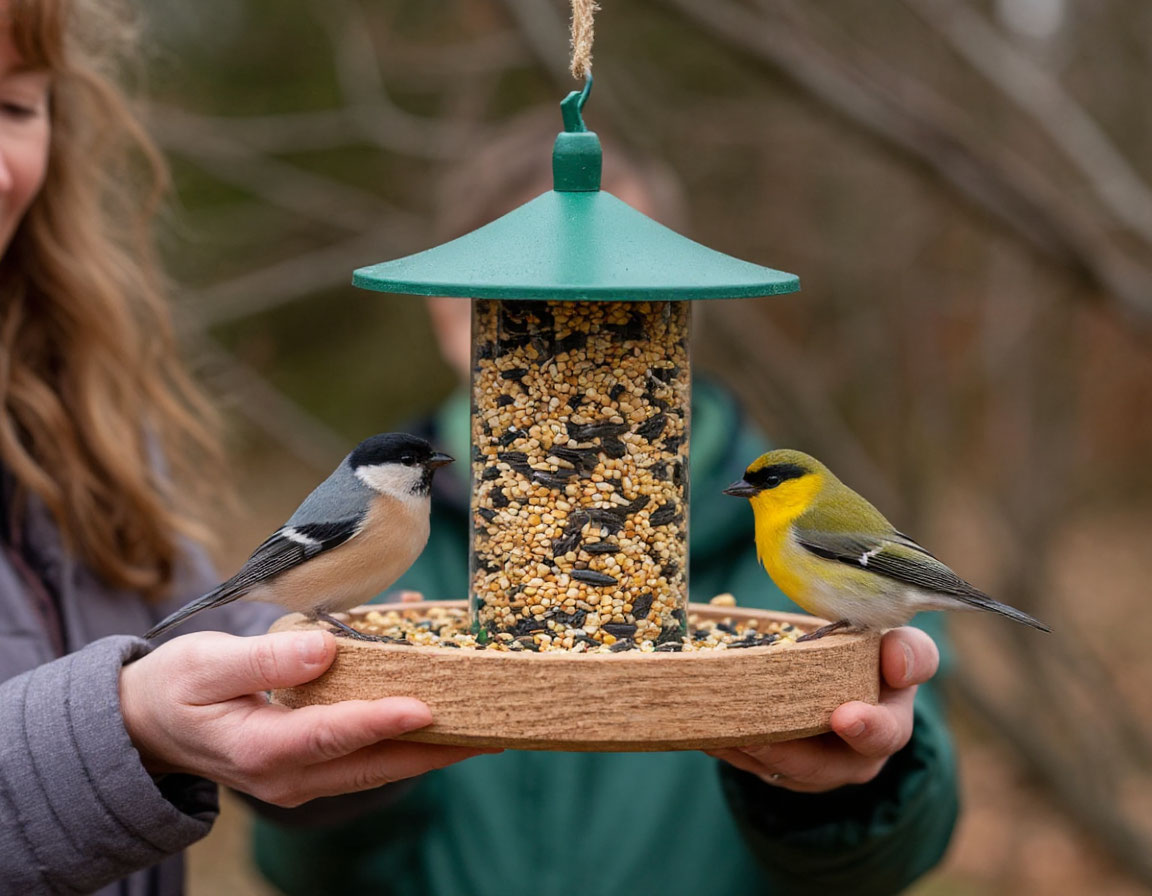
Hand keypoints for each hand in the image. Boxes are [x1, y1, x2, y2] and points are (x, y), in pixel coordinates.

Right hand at [120, 630, 493, 806]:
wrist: (148, 727)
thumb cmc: (175, 687)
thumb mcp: (207, 664)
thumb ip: (265, 660)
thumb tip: (324, 649)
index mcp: (259, 749)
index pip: (331, 736)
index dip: (380, 722)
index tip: (425, 708)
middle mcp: (288, 777)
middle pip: (373, 766)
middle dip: (434, 748)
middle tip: (490, 728)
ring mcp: (301, 780)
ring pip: (378, 770)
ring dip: (431, 751)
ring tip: (484, 730)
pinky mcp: (311, 770)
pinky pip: (367, 760)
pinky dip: (405, 742)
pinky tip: (441, 721)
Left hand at [706, 627, 938, 792]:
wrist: (847, 686)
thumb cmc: (875, 661)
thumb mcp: (898, 650)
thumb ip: (909, 651)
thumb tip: (897, 660)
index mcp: (889, 724)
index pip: (887, 731)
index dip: (868, 727)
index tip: (844, 716)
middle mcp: (854, 757)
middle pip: (822, 767)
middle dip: (789, 752)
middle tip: (757, 736)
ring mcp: (815, 769)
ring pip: (780, 771)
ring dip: (748, 752)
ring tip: (719, 731)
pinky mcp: (781, 770)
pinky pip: (752, 767)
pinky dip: (728, 749)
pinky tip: (704, 732)